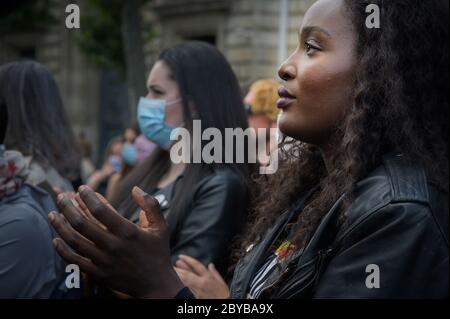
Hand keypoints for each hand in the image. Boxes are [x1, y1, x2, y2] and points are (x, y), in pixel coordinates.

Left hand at [48, 185, 184, 297]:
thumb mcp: (161, 226)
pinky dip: (62, 250)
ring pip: (74, 240)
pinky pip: (75, 260)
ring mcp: (104, 260)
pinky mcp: (98, 273)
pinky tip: (55, 239)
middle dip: (68, 207)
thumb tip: (135, 189)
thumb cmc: (158, 252)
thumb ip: (151, 204)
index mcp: (127, 231)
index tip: (81, 188)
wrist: (156, 284)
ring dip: (60, 225)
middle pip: (82, 223)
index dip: (88, 197)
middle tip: (61, 197)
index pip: (100, 210)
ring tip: (53, 214)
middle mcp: (113, 245)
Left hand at [175, 255, 229, 298]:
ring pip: (185, 281)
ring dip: (177, 275)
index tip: (181, 256)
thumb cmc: (224, 295)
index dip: (188, 260)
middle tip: (171, 264)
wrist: (223, 305)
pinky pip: (186, 289)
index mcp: (208, 277)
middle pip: (187, 274)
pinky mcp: (195, 297)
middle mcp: (202, 283)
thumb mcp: (221, 282)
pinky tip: (176, 281)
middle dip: (179, 268)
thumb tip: (210, 265)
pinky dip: (180, 284)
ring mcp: (197, 291)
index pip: (197, 265)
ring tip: (171, 270)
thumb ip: (215, 273)